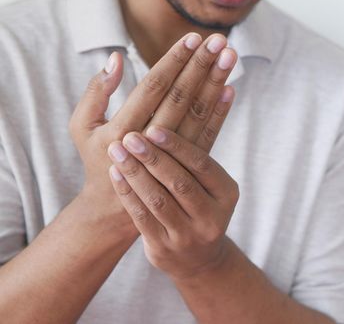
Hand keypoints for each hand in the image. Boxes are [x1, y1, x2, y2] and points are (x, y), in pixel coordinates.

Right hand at [68, 32, 236, 231]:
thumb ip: (96, 92)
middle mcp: (150, 142)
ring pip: (198, 114)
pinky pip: (207, 137)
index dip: (174, 62)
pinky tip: (230, 90)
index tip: (191, 38)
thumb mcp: (82, 127)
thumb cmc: (96, 160)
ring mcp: (173, 157)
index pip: (154, 88)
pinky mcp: (188, 167)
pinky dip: (220, 113)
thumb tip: (117, 57)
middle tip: (218, 40)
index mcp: (123, 129)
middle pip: (181, 97)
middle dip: (200, 66)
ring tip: (229, 57)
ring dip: (215, 84)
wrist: (115, 210)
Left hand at [107, 126, 238, 278]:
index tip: (153, 128)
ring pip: (158, 200)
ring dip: (135, 173)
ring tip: (117, 150)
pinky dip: (127, 193)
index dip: (178, 147)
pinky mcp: (164, 248)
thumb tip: (224, 87)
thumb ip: (207, 144)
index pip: (203, 166)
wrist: (197, 257)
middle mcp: (211, 217)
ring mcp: (187, 236)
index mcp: (227, 194)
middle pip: (180, 183)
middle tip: (130, 137)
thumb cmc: (202, 204)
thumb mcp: (213, 183)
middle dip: (153, 158)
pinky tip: (115, 173)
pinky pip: (141, 218)